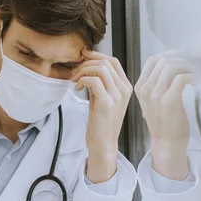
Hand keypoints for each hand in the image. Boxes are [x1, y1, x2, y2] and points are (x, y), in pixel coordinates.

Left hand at [71, 50, 132, 182]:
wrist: (103, 144)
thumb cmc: (101, 123)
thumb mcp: (103, 99)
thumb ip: (100, 83)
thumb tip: (87, 66)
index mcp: (125, 87)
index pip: (113, 61)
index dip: (97, 55)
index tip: (83, 57)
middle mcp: (124, 89)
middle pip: (106, 62)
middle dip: (87, 63)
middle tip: (75, 72)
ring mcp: (117, 96)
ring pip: (100, 68)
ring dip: (83, 71)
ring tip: (75, 80)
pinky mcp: (107, 102)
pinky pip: (93, 80)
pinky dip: (82, 80)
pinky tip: (77, 89)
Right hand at [135, 51, 192, 179]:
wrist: (166, 143)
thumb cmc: (164, 122)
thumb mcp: (154, 101)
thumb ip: (158, 84)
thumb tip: (172, 65)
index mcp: (140, 88)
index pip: (152, 60)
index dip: (168, 54)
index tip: (183, 56)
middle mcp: (145, 89)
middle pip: (163, 61)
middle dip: (182, 58)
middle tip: (195, 62)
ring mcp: (155, 95)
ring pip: (172, 67)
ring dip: (188, 65)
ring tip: (197, 70)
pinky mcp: (168, 101)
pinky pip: (181, 79)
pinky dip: (192, 75)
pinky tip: (198, 80)